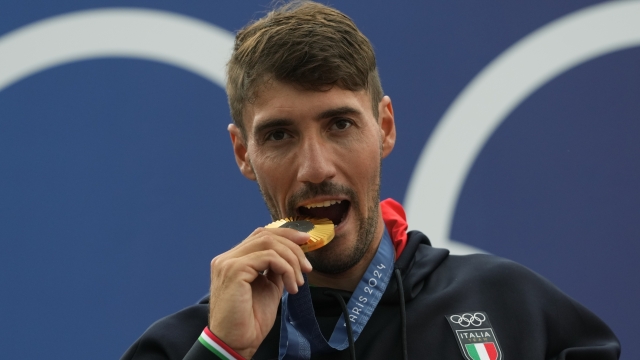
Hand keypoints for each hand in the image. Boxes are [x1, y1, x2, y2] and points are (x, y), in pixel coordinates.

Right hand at [208, 227, 312, 358]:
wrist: (236, 342)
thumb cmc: (249, 321)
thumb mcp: (268, 287)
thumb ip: (275, 269)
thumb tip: (292, 256)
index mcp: (232, 260)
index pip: (260, 236)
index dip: (285, 234)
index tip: (306, 241)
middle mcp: (227, 258)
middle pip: (265, 235)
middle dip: (293, 246)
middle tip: (307, 267)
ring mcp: (228, 262)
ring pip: (268, 243)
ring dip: (291, 260)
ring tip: (299, 282)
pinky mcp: (234, 270)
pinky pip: (269, 258)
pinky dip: (286, 269)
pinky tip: (291, 287)